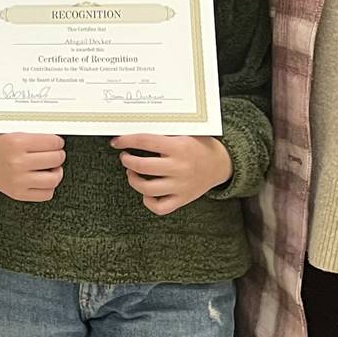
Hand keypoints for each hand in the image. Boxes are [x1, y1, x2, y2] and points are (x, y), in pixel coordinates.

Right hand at [0, 132, 65, 201]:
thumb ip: (34, 135)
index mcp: (15, 142)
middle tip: (56, 153)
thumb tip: (58, 141)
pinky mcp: (17, 193)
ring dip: (57, 172)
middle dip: (59, 154)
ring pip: (54, 179)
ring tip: (53, 167)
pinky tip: (44, 179)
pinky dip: (49, 187)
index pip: (52, 143)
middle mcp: (17, 162)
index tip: (57, 142)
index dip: (58, 142)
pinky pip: (46, 194)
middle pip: (55, 159)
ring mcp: (17, 180)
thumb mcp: (12, 131)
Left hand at [117, 134, 231, 215]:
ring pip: (147, 189)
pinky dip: (149, 202)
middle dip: (128, 161)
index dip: (126, 141)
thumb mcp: (185, 133)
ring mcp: (180, 185)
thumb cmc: (199, 145)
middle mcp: (179, 167)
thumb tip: (135, 129)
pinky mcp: (182, 199)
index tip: (116, 141)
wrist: (221, 164)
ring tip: (132, 173)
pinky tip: (147, 192)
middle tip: (125, 157)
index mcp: (179, 147)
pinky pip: (160, 207)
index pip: (145, 141)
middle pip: (143, 166)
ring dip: (133, 180)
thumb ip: (164, 133)